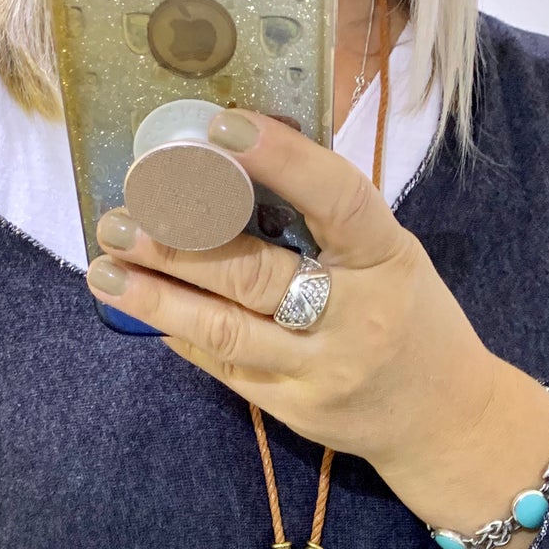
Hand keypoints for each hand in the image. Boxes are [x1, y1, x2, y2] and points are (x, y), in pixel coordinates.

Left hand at [85, 107, 502, 479]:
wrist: (445, 421)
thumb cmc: (411, 318)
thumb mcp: (392, 255)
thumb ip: (330, 217)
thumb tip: (243, 154)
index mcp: (387, 258)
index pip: (336, 200)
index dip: (281, 162)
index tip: (220, 127)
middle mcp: (355, 317)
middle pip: (258, 276)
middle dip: (181, 243)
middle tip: (123, 213)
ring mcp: (320, 370)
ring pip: (227, 331)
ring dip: (158, 298)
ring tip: (104, 269)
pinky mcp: (293, 409)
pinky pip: (224, 367)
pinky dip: (179, 333)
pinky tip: (138, 307)